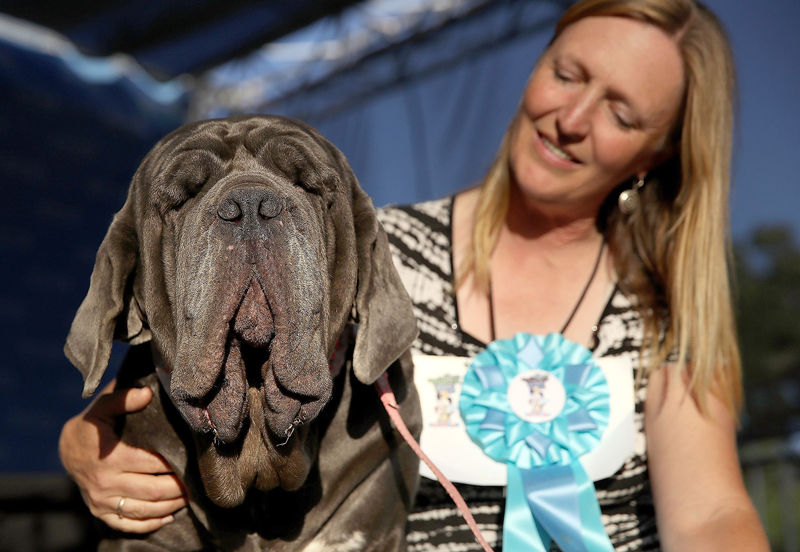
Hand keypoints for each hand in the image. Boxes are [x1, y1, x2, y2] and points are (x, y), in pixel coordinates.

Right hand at [59, 382, 187, 532]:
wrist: (67, 449)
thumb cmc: (92, 424)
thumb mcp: (103, 407)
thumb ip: (124, 399)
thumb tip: (147, 392)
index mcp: (111, 457)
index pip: (151, 464)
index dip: (174, 463)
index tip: (193, 459)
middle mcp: (106, 483)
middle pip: (152, 491)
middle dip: (179, 487)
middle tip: (198, 482)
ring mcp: (102, 501)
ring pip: (144, 510)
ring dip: (170, 506)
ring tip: (190, 496)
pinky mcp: (100, 512)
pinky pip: (127, 524)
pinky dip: (150, 524)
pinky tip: (169, 517)